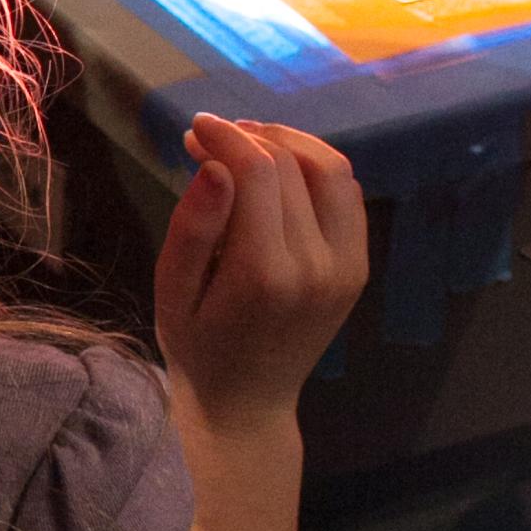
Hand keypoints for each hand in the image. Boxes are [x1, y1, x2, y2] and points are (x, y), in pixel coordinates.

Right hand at [156, 115, 367, 427]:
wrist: (247, 402)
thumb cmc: (197, 346)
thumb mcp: (172, 291)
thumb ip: (192, 227)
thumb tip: (215, 164)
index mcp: (264, 274)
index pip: (257, 172)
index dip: (226, 136)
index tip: (195, 127)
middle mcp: (317, 266)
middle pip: (291, 166)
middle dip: (248, 137)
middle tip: (209, 138)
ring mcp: (346, 267)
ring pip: (331, 170)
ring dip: (289, 143)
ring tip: (249, 142)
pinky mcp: (357, 267)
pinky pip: (347, 196)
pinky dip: (316, 169)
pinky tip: (282, 170)